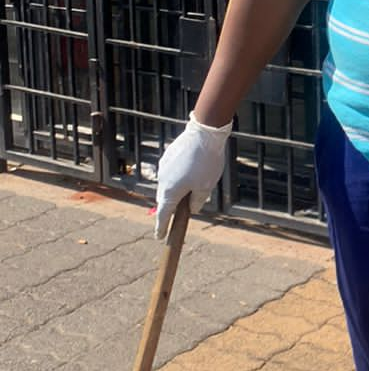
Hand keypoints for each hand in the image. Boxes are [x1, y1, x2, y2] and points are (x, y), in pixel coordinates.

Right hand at [154, 116, 232, 239]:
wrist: (204, 133)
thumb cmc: (206, 162)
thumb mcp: (206, 187)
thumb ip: (197, 201)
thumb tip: (192, 209)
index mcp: (170, 191)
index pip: (164, 215)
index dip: (162, 227)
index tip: (160, 237)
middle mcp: (163, 180)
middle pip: (165, 200)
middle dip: (170, 209)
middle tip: (175, 218)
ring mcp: (164, 167)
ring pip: (168, 185)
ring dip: (176, 191)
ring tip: (189, 193)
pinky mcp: (168, 156)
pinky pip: (171, 172)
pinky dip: (178, 178)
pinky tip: (190, 173)